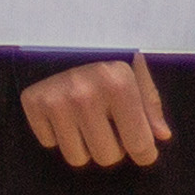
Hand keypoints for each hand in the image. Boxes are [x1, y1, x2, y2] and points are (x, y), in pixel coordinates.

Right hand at [16, 58, 171, 167]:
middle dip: (112, 147)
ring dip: (84, 144)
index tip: (143, 151)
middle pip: (107, 157)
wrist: (61, 35)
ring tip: (85, 118)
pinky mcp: (33, 103)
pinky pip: (50, 144)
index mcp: (118, 84)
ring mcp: (56, 100)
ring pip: (77, 158)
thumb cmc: (105, 56)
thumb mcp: (135, 73)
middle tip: (108, 125)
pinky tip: (62, 111)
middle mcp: (85, 94)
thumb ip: (150, 105)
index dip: (145, 153)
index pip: (139, 145)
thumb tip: (161, 136)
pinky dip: (56, 133)